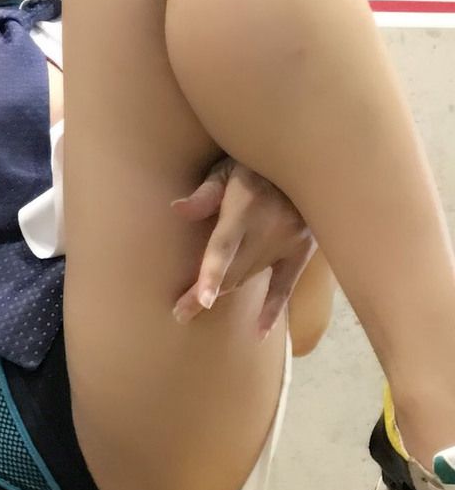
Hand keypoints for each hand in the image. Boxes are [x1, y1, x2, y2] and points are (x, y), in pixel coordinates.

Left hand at [172, 157, 316, 337]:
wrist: (312, 157)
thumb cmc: (258, 160)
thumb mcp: (229, 166)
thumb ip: (206, 193)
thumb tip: (177, 210)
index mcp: (247, 205)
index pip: (225, 245)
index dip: (213, 274)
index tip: (201, 301)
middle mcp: (270, 228)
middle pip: (233, 271)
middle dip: (204, 294)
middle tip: (179, 313)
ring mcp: (290, 241)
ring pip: (249, 278)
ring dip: (226, 293)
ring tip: (195, 310)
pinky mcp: (303, 250)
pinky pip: (285, 286)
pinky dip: (271, 309)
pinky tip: (258, 333)